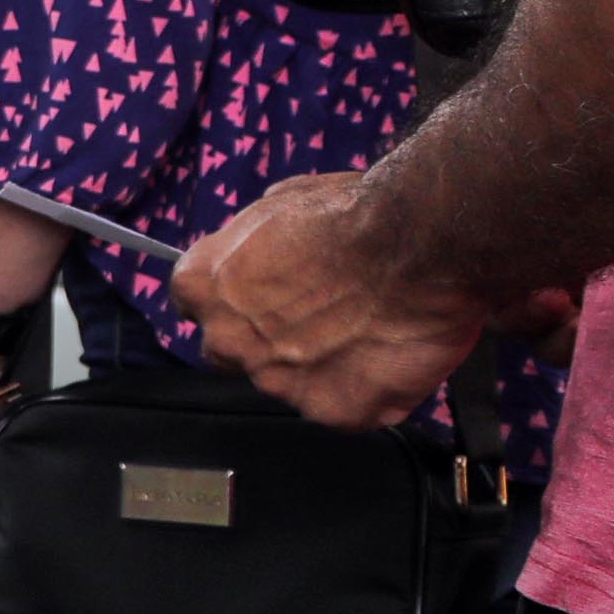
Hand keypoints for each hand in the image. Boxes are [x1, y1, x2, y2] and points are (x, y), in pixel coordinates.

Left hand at [175, 173, 487, 429]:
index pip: (197, 306)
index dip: (235, 301)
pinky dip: (367, 390)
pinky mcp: (332, 411)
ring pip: (290, 384)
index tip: (264, 294)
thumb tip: (265, 252)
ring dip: (319, 366)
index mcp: (203, 286)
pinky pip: (345, 408)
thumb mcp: (280, 202)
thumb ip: (255, 243)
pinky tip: (389, 356)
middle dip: (265, 340)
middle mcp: (228, 340)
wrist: (415, 242)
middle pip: (233, 352)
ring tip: (366, 331)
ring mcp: (278, 382)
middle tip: (317, 318)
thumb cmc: (352, 213)